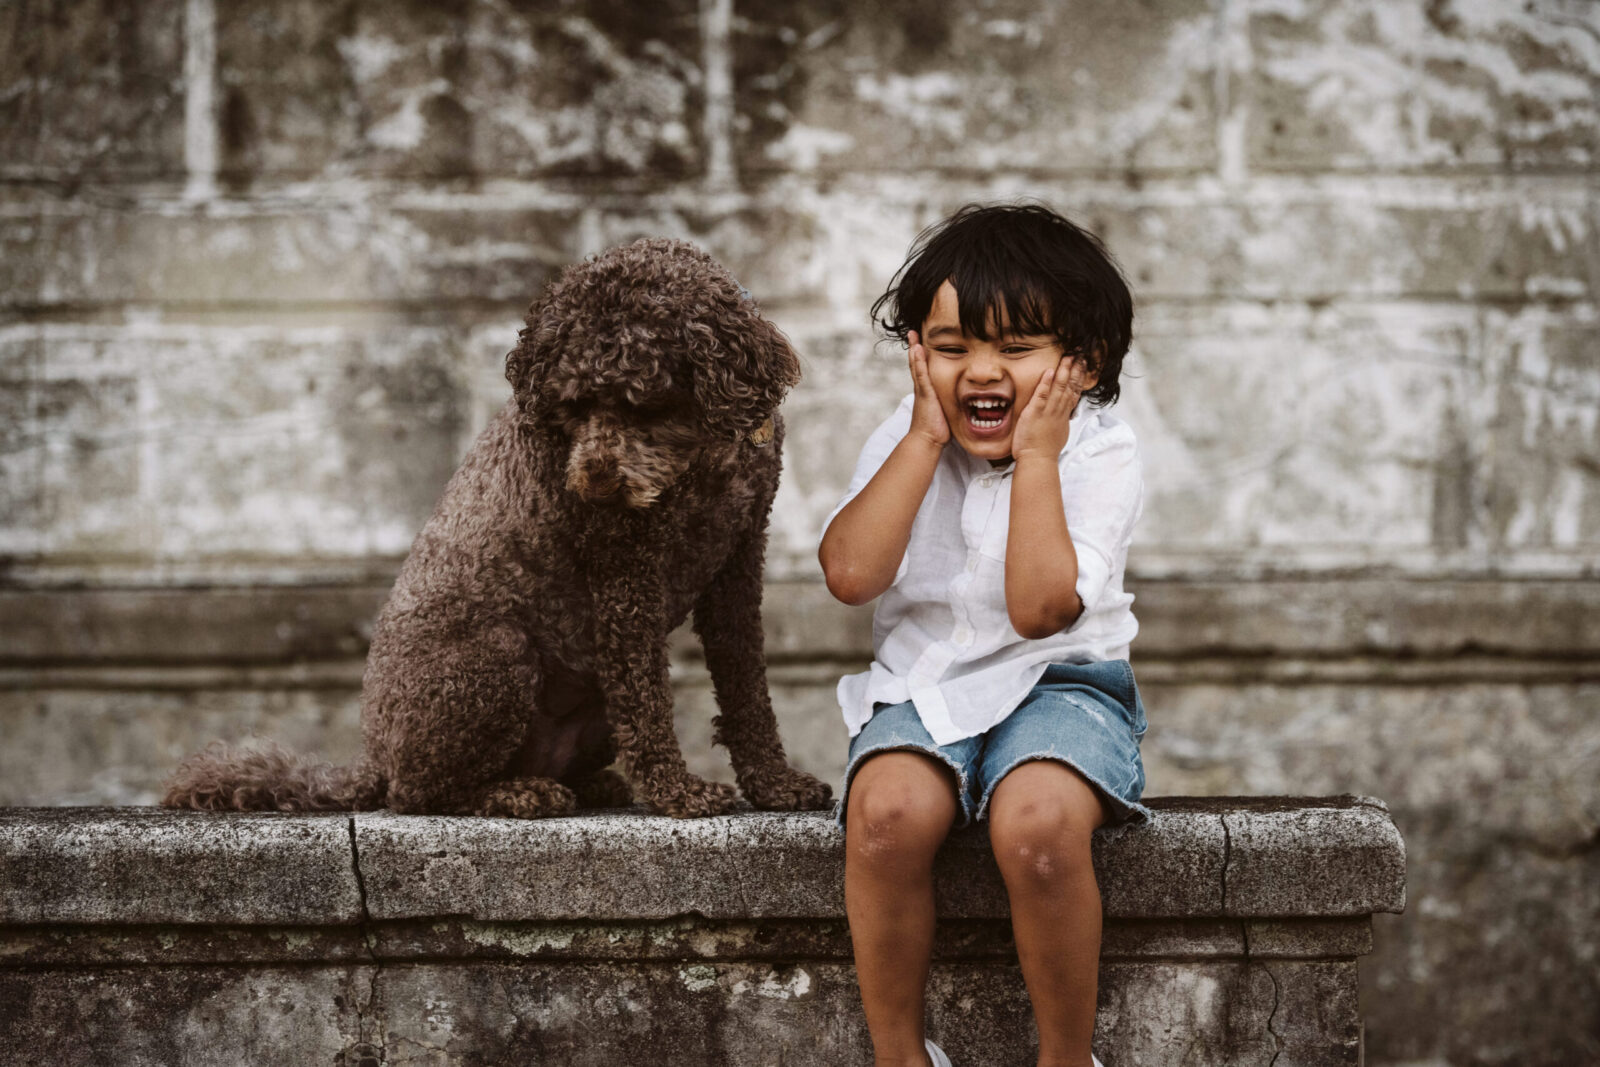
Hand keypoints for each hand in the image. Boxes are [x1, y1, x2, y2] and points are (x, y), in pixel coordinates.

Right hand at [906, 329, 949, 448]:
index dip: (923, 355)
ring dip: (915, 348)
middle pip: (918, 363)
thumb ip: (950, 401)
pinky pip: (921, 373)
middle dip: (916, 347)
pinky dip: (918, 360)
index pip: (925, 368)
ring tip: (913, 334)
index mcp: (928, 389)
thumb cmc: (939, 427)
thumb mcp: (946, 409)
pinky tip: (917, 348)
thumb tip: (962, 400)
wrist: (928, 439)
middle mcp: (923, 387)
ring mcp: (922, 389)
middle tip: (913, 331)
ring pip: (917, 365)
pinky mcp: (924, 392)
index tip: (922, 341)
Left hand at [1011, 354, 1088, 461]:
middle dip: (1075, 368)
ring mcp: (1047, 411)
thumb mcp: (1059, 432)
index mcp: (1063, 414)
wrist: (1038, 461)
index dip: (1079, 376)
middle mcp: (1058, 410)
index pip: (1074, 391)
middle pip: (1070, 386)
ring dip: (1064, 371)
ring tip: (1068, 357)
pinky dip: (1045, 383)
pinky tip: (1049, 371)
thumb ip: (1062, 420)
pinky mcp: (1034, 413)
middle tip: (1080, 353)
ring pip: (1059, 388)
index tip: (1082, 363)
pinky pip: (1041, 395)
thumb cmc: (1045, 450)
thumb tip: (1065, 414)